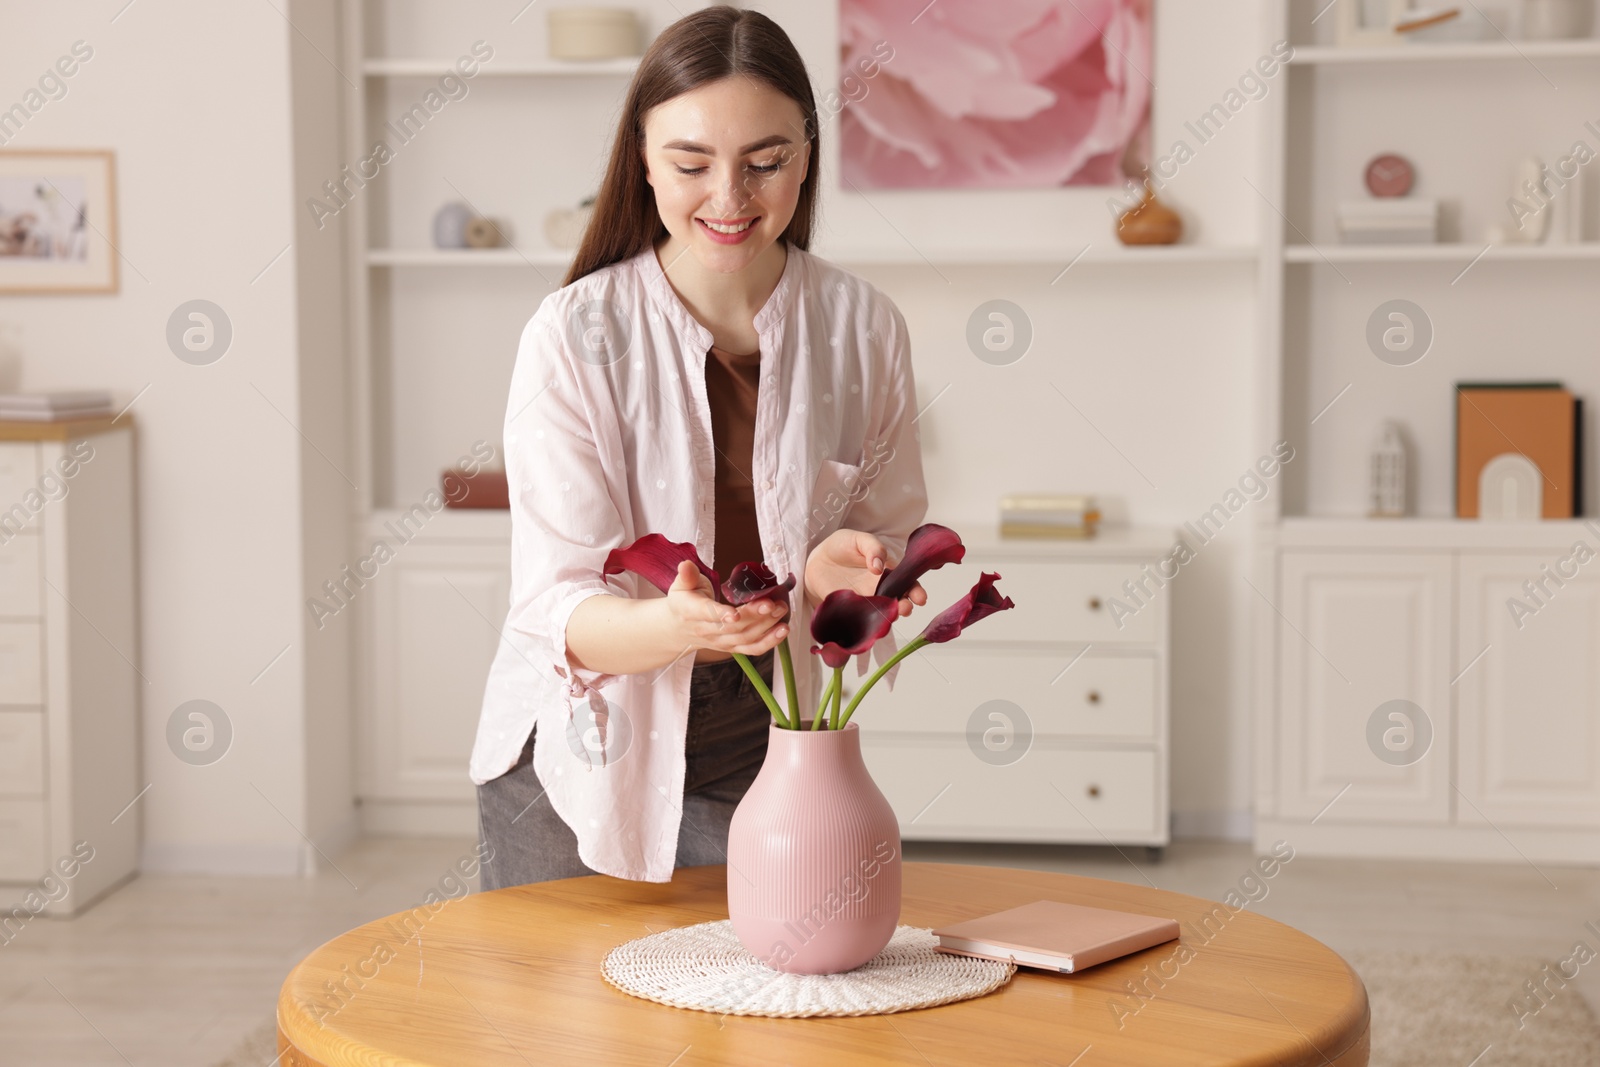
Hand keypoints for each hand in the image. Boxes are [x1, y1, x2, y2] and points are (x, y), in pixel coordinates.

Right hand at [663, 560, 788, 654]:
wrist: (679, 629)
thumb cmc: (683, 602)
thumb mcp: (680, 585)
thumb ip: (686, 576)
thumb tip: (686, 565)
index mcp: (692, 612)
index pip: (707, 615)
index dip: (721, 615)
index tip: (736, 614)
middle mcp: (706, 631)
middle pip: (733, 627)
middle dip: (755, 615)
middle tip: (773, 603)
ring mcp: (721, 642)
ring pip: (745, 638)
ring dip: (766, 626)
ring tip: (781, 609)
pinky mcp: (732, 648)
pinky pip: (752, 649)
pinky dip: (769, 642)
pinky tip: (783, 630)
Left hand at [804, 528, 926, 618]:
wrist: (816, 559)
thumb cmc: (842, 546)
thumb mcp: (859, 539)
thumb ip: (873, 548)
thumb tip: (879, 567)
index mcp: (888, 572)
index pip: (907, 583)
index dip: (916, 591)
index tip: (920, 598)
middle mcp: (880, 590)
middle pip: (898, 603)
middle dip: (905, 607)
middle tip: (905, 608)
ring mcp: (866, 602)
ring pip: (881, 614)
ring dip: (887, 617)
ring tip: (891, 615)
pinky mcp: (849, 610)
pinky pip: (860, 619)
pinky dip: (865, 623)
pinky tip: (868, 622)